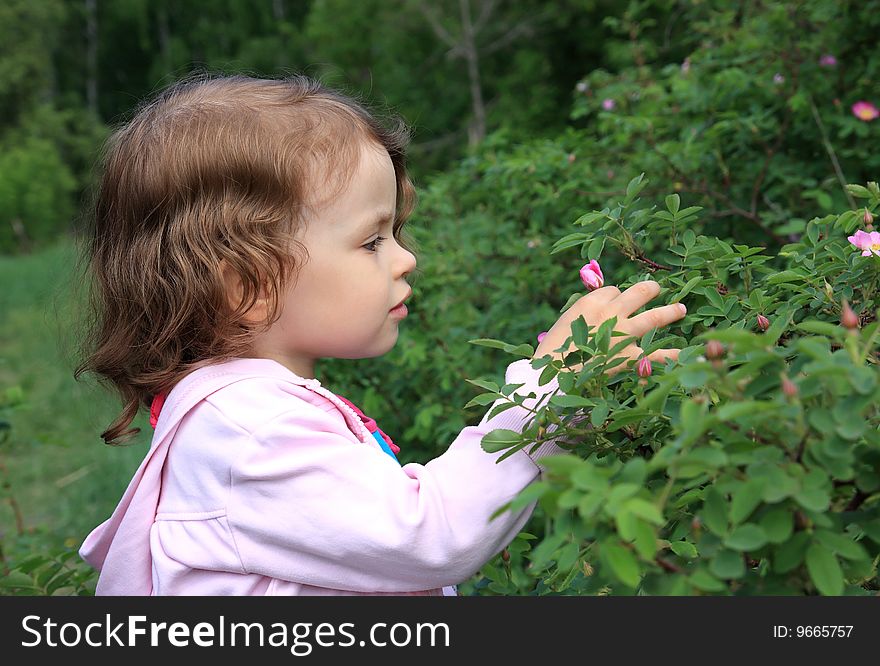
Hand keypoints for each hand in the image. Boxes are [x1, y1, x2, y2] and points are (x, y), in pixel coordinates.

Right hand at [534, 280, 685, 375]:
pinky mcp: (627, 357)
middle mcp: (610, 313)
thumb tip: (604, 308)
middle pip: (639, 293)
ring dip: (671, 311)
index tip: (614, 306)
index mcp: (591, 302)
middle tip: (657, 289)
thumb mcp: (566, 322)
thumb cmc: (554, 350)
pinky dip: (672, 355)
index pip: (613, 291)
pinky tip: (686, 354)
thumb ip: (586, 313)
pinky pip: (656, 354)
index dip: (616, 297)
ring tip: (682, 309)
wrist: (551, 375)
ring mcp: (622, 334)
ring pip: (654, 317)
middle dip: (650, 289)